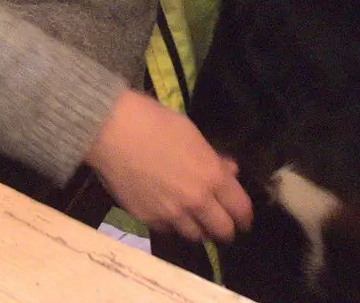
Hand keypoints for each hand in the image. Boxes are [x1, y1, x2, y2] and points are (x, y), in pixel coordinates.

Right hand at [85, 91, 252, 242]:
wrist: (114, 132)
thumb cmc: (156, 123)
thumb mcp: (193, 135)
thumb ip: (214, 159)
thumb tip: (230, 172)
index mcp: (212, 177)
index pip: (240, 209)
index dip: (245, 216)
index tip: (244, 219)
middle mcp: (196, 201)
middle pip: (222, 230)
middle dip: (226, 229)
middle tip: (222, 224)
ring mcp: (171, 214)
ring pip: (195, 236)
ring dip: (199, 229)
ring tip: (196, 220)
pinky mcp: (147, 219)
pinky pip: (168, 230)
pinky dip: (173, 225)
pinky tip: (169, 213)